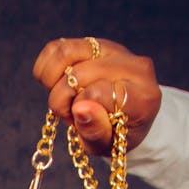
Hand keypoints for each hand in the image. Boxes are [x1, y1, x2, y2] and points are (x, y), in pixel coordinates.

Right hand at [33, 38, 161, 154]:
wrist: (125, 117)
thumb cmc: (115, 135)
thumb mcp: (107, 145)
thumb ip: (96, 131)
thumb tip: (80, 108)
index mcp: (141, 95)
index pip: (97, 92)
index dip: (80, 110)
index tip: (83, 121)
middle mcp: (132, 65)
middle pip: (78, 74)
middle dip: (62, 99)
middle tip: (70, 114)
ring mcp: (113, 50)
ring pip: (65, 53)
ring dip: (52, 81)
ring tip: (64, 97)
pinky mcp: (95, 43)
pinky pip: (57, 48)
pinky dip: (46, 68)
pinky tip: (56, 85)